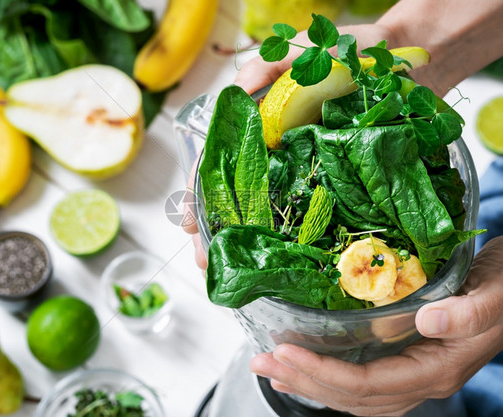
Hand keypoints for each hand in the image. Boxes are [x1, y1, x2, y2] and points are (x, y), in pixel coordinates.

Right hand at [183, 23, 393, 269]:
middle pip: (239, 195)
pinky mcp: (337, 181)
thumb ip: (265, 67)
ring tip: (235, 269)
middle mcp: (277, 155)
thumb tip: (237, 90)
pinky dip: (296, 237)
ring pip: (271, 209)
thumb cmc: (345, 54)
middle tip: (208, 261)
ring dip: (250, 241)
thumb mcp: (300, 51)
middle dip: (219, 230)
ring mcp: (306, 171)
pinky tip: (284, 259)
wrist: (400, 61)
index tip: (189, 222)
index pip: (220, 164)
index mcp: (260, 130)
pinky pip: (314, 210)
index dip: (201, 193)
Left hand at [250, 236, 502, 416]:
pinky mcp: (405, 358)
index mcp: (435, 368)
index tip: (286, 351)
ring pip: (354, 394)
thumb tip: (427, 322)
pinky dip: (329, 377)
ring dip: (310, 382)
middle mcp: (420, 379)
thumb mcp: (495, 292)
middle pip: (353, 397)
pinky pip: (362, 381)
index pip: (368, 385)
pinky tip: (305, 368)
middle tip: (261, 362)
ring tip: (272, 369)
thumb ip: (468, 312)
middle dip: (304, 381)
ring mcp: (412, 372)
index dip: (324, 373)